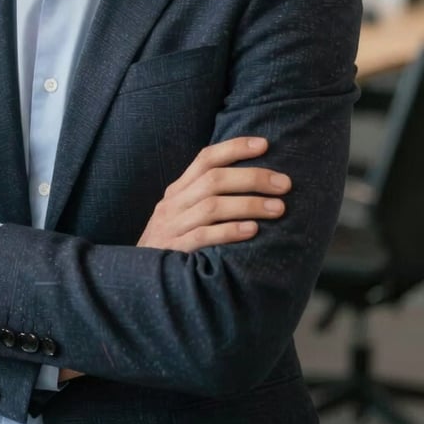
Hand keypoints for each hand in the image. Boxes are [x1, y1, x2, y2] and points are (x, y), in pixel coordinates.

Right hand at [137, 137, 290, 252]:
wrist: (138, 279)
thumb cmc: (173, 243)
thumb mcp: (183, 214)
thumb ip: (206, 198)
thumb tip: (253, 182)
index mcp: (178, 190)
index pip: (205, 159)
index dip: (234, 148)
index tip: (264, 144)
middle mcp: (173, 203)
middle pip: (213, 179)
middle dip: (252, 178)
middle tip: (284, 184)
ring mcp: (172, 227)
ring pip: (211, 206)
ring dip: (248, 204)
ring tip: (278, 208)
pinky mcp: (174, 251)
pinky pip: (203, 237)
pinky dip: (229, 231)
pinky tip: (252, 230)